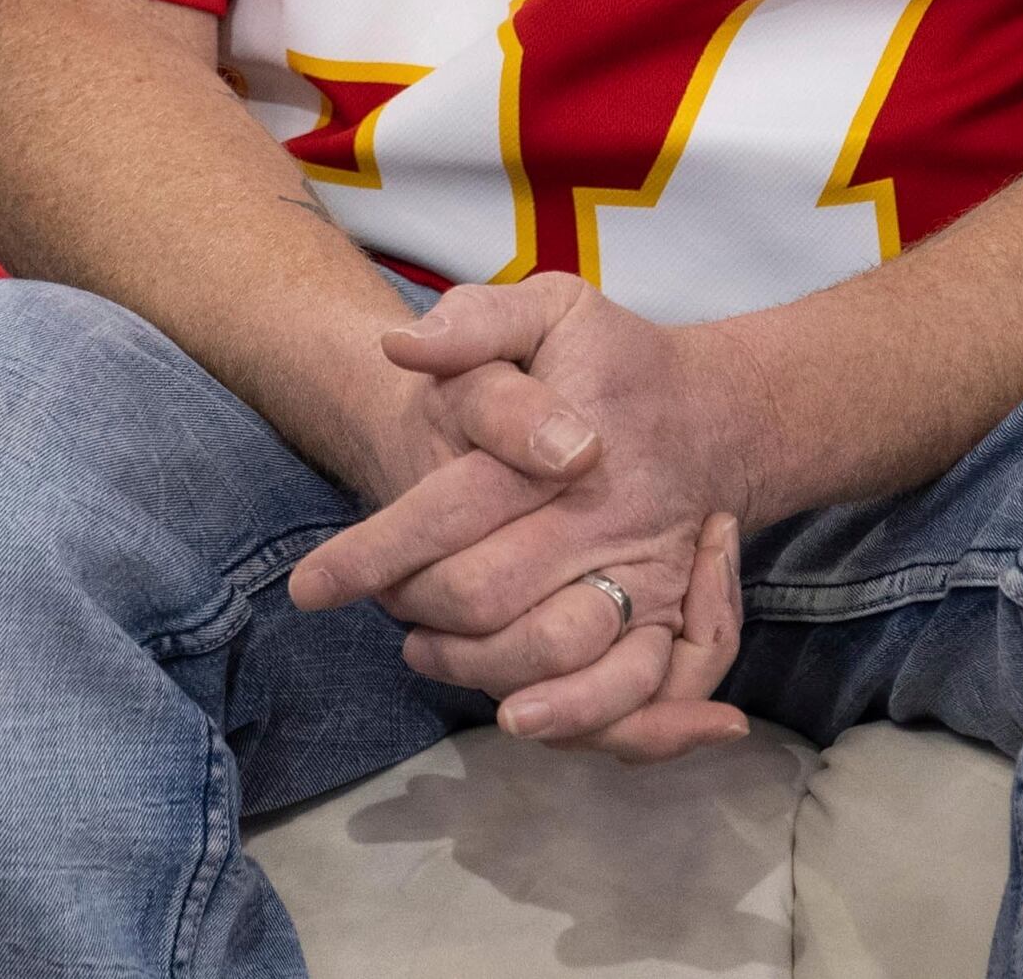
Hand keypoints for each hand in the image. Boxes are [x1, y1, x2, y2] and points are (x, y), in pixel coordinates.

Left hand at [295, 274, 757, 759]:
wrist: (712, 412)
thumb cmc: (610, 362)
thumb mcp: (551, 307)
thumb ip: (475, 320)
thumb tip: (402, 348)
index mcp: (567, 446)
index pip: (451, 511)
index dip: (371, 555)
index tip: (310, 587)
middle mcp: (608, 520)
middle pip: (487, 596)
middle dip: (415, 609)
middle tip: (383, 602)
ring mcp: (647, 578)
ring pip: (553, 655)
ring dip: (476, 668)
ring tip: (426, 651)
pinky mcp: (674, 622)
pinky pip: (632, 694)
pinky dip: (573, 716)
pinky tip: (516, 708)